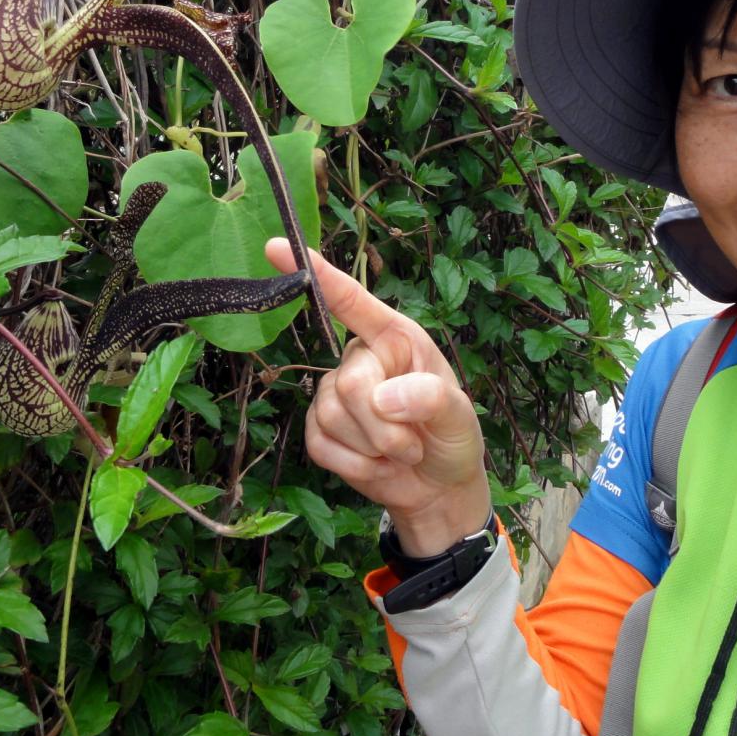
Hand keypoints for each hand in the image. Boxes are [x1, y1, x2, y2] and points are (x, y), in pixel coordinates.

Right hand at [264, 237, 489, 556]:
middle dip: (383, 425)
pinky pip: (320, 444)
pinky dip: (356, 465)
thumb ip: (432, 399)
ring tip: (401, 452)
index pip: (352, 301)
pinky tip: (378, 465)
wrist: (438, 488)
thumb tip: (384, 397)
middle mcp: (361, 357)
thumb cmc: (452, 437)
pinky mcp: (320, 431)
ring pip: (332, 415)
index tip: (276, 247)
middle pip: (349, 383)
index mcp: (395, 338)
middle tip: (412, 444)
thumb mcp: (460, 416)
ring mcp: (335, 393)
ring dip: (374, 447)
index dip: (315, 273)